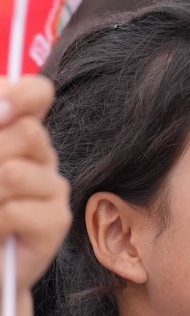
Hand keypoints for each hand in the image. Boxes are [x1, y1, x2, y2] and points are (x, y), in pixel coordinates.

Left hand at [0, 75, 68, 291]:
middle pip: (27, 132)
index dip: (22, 94)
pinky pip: (16, 211)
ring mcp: (53, 187)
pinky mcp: (57, 221)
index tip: (2, 111)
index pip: (36, 94)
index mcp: (18, 130)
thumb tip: (4, 109)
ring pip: (15, 173)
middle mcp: (41, 154)